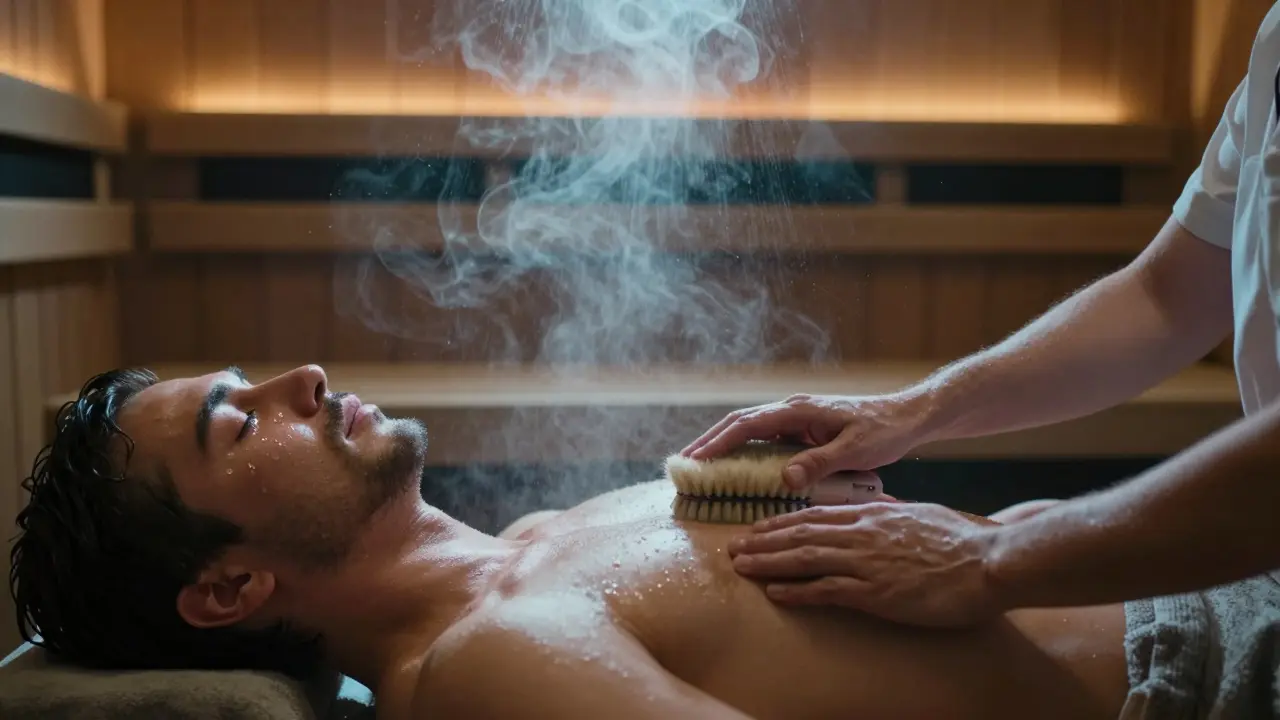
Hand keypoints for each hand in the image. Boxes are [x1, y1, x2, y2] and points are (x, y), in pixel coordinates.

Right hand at [680, 393, 931, 488]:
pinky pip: (767, 439)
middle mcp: (792, 409)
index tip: (695, 460)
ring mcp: (797, 418)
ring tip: (701, 466)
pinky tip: (738, 468)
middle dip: (710, 441)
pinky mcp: (804, 429)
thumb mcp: (855, 450)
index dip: (718, 442)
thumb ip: (820, 463)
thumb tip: (785, 478)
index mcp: (799, 410)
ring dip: (725, 444)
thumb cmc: (885, 430)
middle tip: (684, 463)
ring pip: (751, 429)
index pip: (748, 424)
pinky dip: (746, 451)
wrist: (909, 416)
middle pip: (740, 422)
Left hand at [726, 503, 1006, 627]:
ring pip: (804, 559)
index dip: (782, 522)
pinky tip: (775, 592)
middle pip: (800, 535)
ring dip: (768, 562)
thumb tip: (880, 509)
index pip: (816, 516)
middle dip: (764, 541)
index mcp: (873, 515)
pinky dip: (797, 591)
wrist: (990, 562)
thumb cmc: (964, 542)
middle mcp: (862, 534)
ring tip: (741, 566)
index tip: (759, 527)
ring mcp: (867, 562)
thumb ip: (893, 514)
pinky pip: (826, 590)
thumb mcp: (921, 516)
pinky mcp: (875, 592)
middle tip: (735, 547)